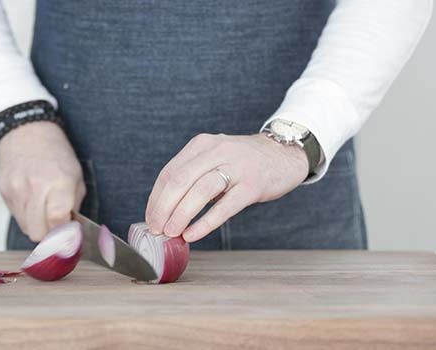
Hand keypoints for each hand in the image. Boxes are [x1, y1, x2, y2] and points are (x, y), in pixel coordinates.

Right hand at [0, 121, 85, 241]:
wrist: (26, 131)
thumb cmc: (55, 153)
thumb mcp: (76, 175)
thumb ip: (74, 205)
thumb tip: (72, 231)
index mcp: (59, 183)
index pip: (58, 223)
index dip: (65, 233)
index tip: (70, 233)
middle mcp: (35, 188)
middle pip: (39, 233)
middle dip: (50, 234)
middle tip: (58, 225)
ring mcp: (17, 191)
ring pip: (26, 228)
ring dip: (38, 226)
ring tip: (45, 210)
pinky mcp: (5, 192)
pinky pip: (16, 216)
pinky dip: (27, 216)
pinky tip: (33, 201)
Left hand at [145, 133, 307, 242]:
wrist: (285, 153)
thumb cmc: (244, 162)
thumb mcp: (215, 158)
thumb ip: (193, 176)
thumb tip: (166, 209)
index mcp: (201, 145)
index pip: (169, 173)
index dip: (156, 198)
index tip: (150, 218)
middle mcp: (216, 151)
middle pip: (179, 180)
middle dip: (163, 207)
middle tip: (156, 229)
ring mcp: (236, 167)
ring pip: (199, 191)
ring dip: (180, 214)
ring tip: (170, 233)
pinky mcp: (252, 185)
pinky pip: (224, 206)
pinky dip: (205, 222)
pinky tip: (193, 234)